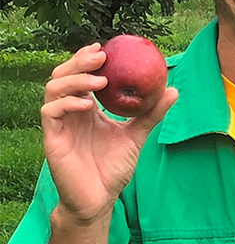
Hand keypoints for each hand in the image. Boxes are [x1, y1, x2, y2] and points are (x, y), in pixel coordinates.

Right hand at [41, 43, 177, 223]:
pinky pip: (50, 112)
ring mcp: (60, 124)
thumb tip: (173, 90)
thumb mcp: (137, 135)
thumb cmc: (114, 167)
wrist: (100, 198)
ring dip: (75, 79)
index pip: (80, 75)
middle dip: (79, 61)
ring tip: (100, 81)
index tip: (105, 47)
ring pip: (53, 88)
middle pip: (63, 75)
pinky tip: (87, 104)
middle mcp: (70, 112)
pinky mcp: (52, 138)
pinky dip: (67, 102)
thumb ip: (152, 114)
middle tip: (101, 56)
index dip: (87, 58)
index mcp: (86, 108)